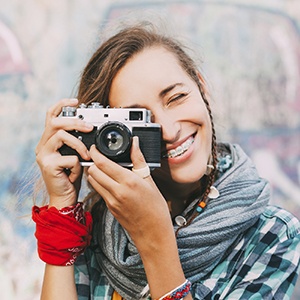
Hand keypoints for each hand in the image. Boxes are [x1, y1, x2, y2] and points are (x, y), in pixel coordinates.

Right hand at [35, 98, 92, 208]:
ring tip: (87, 156)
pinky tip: (76, 173)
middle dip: (75, 122)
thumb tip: (89, 128)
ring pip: (62, 136)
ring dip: (80, 144)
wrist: (64, 198)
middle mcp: (43, 146)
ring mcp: (43, 155)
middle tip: (89, 127)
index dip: (62, 105)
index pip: (50, 116)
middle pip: (56, 123)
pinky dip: (78, 165)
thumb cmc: (71, 176)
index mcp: (49, 141)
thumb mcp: (74, 155)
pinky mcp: (48, 165)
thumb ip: (76, 142)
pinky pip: (69, 157)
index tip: (76, 101)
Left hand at [87, 137, 186, 296]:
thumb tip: (135, 143)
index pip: (103, 163)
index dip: (95, 152)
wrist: (153, 233)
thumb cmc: (156, 208)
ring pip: (92, 181)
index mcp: (128, 182)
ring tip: (102, 167)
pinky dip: (98, 182)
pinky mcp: (109, 207)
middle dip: (93, 161)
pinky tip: (108, 180)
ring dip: (94, 172)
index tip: (95, 147)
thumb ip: (139, 160)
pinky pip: (98, 191)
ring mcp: (111, 201)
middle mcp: (117, 191)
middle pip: (93, 171)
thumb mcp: (150, 181)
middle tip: (99, 156)